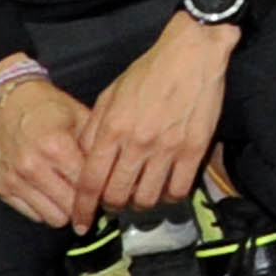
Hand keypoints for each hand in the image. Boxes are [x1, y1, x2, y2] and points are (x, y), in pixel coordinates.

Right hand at [0, 75, 102, 229]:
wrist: (5, 101)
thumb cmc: (44, 107)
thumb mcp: (79, 117)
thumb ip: (96, 146)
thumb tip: (114, 172)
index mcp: (56, 146)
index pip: (87, 187)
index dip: (101, 192)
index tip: (107, 193)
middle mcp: (32, 166)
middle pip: (71, 207)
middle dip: (85, 205)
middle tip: (92, 198)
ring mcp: (14, 179)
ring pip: (52, 217)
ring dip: (65, 210)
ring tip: (71, 196)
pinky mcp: (0, 187)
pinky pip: (31, 214)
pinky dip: (44, 208)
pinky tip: (51, 194)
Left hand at [77, 15, 235, 219]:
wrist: (192, 53)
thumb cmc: (149, 71)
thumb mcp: (109, 95)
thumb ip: (93, 129)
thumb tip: (82, 160)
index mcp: (112, 129)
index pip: (90, 182)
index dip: (83, 208)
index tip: (81, 221)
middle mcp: (137, 143)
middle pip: (117, 195)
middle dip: (111, 205)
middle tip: (114, 201)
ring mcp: (168, 147)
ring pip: (147, 198)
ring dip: (139, 203)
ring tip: (140, 194)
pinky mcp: (195, 148)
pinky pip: (179, 189)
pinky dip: (169, 196)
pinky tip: (166, 188)